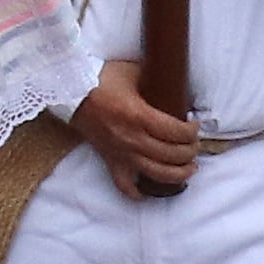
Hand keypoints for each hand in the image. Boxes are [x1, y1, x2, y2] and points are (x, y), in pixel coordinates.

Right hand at [70, 57, 198, 193]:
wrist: (70, 92)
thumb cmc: (101, 79)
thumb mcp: (133, 71)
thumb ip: (155, 79)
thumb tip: (176, 84)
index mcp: (139, 116)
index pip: (177, 132)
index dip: (192, 132)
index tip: (194, 126)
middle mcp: (132, 139)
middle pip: (172, 155)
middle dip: (190, 151)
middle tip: (194, 144)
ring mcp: (121, 153)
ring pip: (157, 174)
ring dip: (179, 174)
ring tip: (189, 168)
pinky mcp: (110, 160)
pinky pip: (124, 185)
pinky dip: (138, 192)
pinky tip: (149, 189)